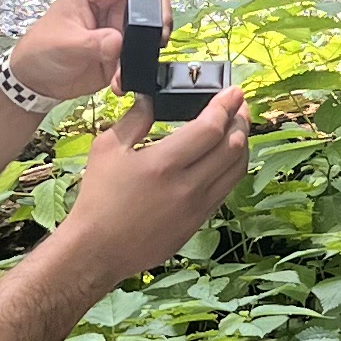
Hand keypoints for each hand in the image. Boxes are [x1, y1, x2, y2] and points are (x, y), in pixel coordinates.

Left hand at [13, 0, 156, 103]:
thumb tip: (118, 42)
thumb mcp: (64, 44)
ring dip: (153, 39)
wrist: (38, 82)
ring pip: (151, 21)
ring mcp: (118, 22)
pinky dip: (140, 63)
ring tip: (148, 55)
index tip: (151, 4)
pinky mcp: (124, 45)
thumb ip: (92, 43)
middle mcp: (109, 0)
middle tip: (160, 34)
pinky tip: (122, 79)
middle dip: (158, 13)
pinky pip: (143, 49)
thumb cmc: (41, 51)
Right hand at [62, 87, 251, 278]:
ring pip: (236, 170)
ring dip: (242, 144)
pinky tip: (225, 158)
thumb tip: (152, 98)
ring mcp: (196, 207)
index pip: (211, 128)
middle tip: (239, 105)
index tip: (233, 91)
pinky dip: (231, 168)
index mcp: (164, 163)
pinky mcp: (198, 222)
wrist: (99, 248)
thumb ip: (135, 119)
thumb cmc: (99, 198)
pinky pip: (225, 189)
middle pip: (232, 146)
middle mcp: (187, 186)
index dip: (226, 105)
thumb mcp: (108, 149)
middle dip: (240, 120)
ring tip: (237, 128)